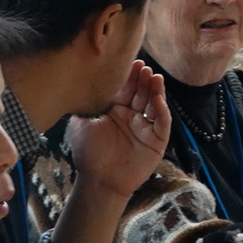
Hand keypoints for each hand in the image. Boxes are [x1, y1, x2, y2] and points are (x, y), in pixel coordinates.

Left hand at [68, 60, 168, 197]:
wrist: (99, 180)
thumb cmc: (88, 152)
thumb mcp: (82, 122)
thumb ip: (86, 102)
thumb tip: (81, 79)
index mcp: (115, 110)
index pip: (125, 88)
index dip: (129, 76)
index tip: (132, 61)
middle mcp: (132, 116)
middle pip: (141, 93)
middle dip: (143, 79)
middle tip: (143, 66)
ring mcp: (145, 128)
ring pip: (154, 105)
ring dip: (155, 91)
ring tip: (155, 77)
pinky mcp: (156, 141)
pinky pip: (162, 123)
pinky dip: (162, 111)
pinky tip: (159, 100)